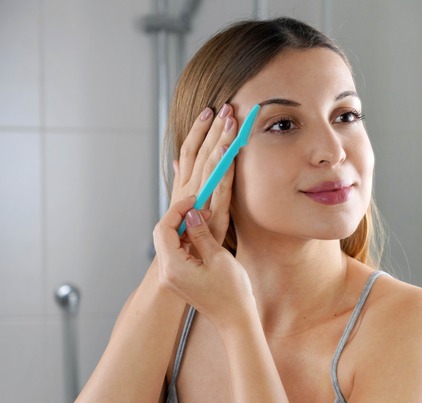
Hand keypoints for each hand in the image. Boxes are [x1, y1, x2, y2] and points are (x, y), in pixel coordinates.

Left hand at [153, 196, 254, 330]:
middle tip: (200, 207)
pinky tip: (199, 235)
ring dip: (182, 228)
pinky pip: (174, 254)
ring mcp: (171, 278)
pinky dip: (184, 241)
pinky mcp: (178, 280)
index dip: (178, 210)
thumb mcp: (219, 258)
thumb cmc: (232, 292)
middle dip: (178, 217)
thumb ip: (201, 234)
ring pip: (167, 243)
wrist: (235, 319)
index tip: (195, 199)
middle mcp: (166, 273)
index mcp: (174, 267)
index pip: (164, 229)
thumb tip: (191, 215)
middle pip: (162, 235)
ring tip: (203, 219)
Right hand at [170, 104, 237, 244]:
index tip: (207, 110)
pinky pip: (220, 188)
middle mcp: (190, 190)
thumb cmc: (188, 237)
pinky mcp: (214, 215)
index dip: (198, 129)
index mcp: (184, 186)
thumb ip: (183, 181)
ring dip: (220, 141)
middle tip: (223, 106)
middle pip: (200, 152)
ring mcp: (201, 202)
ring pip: (210, 165)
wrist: (185, 266)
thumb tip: (179, 161)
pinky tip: (231, 152)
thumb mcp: (184, 206)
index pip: (189, 150)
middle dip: (212, 128)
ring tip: (230, 121)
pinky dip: (225, 168)